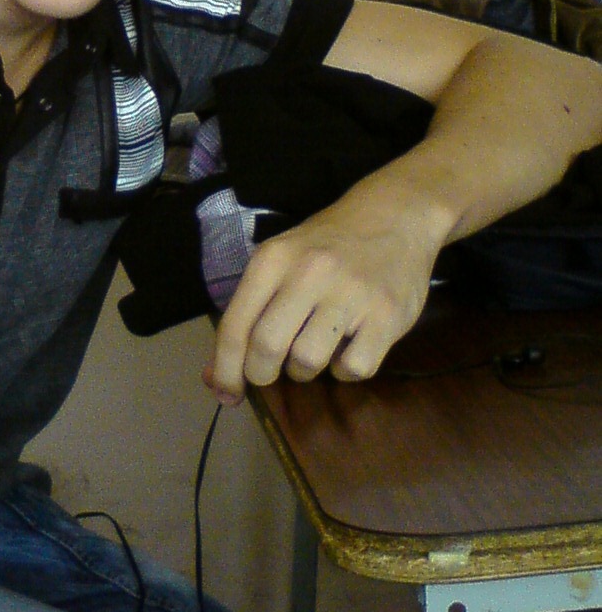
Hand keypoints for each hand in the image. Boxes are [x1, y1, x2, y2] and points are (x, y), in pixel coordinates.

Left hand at [203, 191, 442, 406]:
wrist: (395, 216)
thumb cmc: (326, 245)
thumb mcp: (280, 260)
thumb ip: (248, 313)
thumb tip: (217, 378)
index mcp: (273, 259)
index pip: (236, 326)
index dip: (226, 370)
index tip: (227, 395)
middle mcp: (310, 272)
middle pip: (267, 347)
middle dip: (262, 373)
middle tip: (271, 371)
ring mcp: (351, 293)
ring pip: (308, 362)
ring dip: (304, 370)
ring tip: (313, 349)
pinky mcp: (387, 315)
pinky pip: (354, 368)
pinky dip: (346, 370)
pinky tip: (349, 347)